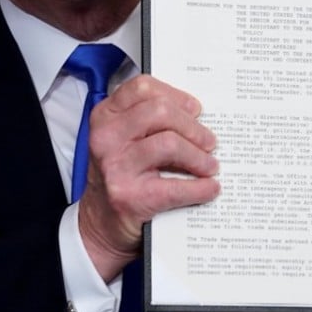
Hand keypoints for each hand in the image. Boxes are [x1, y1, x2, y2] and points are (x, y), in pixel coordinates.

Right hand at [77, 75, 219, 279]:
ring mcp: (115, 167)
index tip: (194, 109)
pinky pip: (176, 186)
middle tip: (209, 141)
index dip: (175, 96)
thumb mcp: (123, 138)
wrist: (100, 223)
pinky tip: (209, 188)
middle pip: (161, 112)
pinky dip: (200, 188)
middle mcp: (106, 137)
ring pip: (171, 144)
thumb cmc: (120, 173)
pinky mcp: (129, 197)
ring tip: (210, 166)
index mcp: (106, 115)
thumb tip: (197, 114)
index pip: (143, 88)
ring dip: (199, 157)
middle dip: (193, 127)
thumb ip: (148, 120)